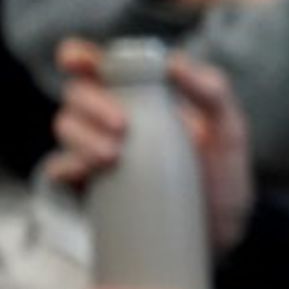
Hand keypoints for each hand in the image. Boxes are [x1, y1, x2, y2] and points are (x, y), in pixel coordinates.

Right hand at [49, 38, 255, 252]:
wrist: (220, 231)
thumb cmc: (223, 174)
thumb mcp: (228, 131)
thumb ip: (212, 92)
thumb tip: (172, 63)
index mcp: (140, 96)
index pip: (96, 68)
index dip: (78, 57)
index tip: (80, 62)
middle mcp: (111, 119)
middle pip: (76, 95)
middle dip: (91, 104)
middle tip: (123, 126)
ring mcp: (97, 152)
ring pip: (65, 127)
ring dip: (81, 135)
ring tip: (114, 155)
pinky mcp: (89, 187)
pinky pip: (60, 171)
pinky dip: (67, 166)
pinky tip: (86, 172)